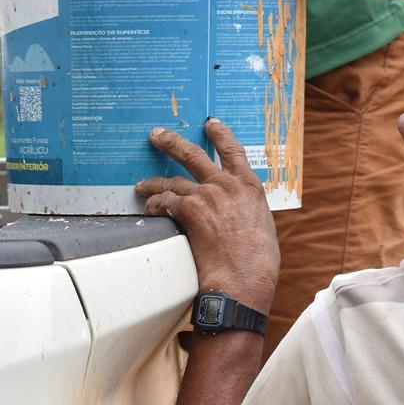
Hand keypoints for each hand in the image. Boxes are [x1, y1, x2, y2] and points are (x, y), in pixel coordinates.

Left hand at [136, 118, 279, 310]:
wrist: (243, 280)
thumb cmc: (257, 263)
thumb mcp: (262, 227)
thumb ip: (247, 211)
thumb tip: (239, 213)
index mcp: (249, 187)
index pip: (234, 150)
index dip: (220, 134)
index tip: (210, 124)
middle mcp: (227, 185)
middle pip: (193, 154)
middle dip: (171, 142)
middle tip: (157, 135)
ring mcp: (206, 195)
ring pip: (172, 180)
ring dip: (153, 182)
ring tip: (141, 184)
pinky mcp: (189, 211)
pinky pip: (164, 202)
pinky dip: (154, 206)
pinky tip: (149, 211)